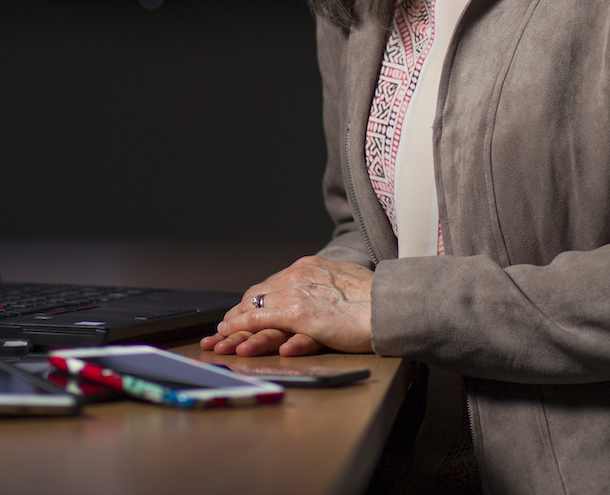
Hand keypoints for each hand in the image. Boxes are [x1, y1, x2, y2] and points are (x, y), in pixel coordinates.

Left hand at [199, 256, 374, 356]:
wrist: (389, 305)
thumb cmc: (376, 299)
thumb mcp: (345, 283)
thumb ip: (327, 287)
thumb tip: (322, 296)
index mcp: (309, 267)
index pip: (271, 285)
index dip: (255, 302)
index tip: (243, 315)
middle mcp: (298, 276)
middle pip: (257, 294)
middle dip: (237, 314)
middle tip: (222, 331)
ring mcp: (296, 293)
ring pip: (254, 307)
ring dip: (234, 325)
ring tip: (220, 339)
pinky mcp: (298, 314)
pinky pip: (260, 320)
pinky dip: (243, 330)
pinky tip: (235, 340)